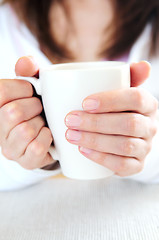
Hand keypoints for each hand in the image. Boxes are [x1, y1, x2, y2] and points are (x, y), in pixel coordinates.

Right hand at [0, 56, 55, 168]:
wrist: (48, 133)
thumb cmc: (38, 107)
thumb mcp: (33, 86)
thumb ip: (28, 71)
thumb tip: (26, 62)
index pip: (2, 90)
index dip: (23, 88)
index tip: (32, 92)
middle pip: (13, 112)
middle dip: (34, 107)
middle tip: (40, 109)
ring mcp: (9, 148)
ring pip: (25, 131)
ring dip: (41, 124)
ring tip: (43, 123)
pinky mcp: (25, 161)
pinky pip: (37, 148)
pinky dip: (47, 138)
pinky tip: (47, 134)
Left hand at [65, 61, 157, 176]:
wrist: (120, 135)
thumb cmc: (115, 109)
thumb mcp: (119, 91)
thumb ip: (126, 76)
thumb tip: (144, 65)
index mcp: (148, 104)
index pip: (136, 98)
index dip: (110, 100)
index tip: (84, 103)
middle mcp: (151, 126)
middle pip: (128, 124)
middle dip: (96, 123)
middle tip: (70, 120)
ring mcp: (145, 147)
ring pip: (124, 145)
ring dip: (95, 140)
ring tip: (70, 135)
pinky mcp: (137, 165)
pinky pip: (122, 165)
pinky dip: (101, 158)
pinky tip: (82, 150)